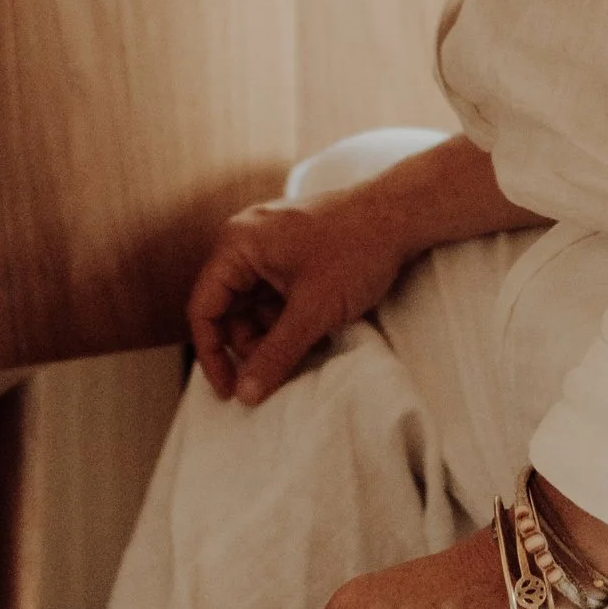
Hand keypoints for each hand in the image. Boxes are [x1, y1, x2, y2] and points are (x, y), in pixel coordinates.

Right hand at [186, 185, 410, 405]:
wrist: (403, 213)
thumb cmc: (357, 249)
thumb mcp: (313, 311)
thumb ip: (275, 355)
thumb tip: (246, 394)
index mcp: (238, 244)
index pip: (204, 309)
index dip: (213, 355)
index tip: (228, 390)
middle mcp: (246, 240)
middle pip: (229, 310)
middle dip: (252, 344)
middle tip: (279, 370)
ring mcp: (270, 244)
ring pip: (254, 306)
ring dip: (273, 334)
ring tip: (307, 346)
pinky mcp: (292, 251)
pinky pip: (275, 294)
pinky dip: (289, 318)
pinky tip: (315, 330)